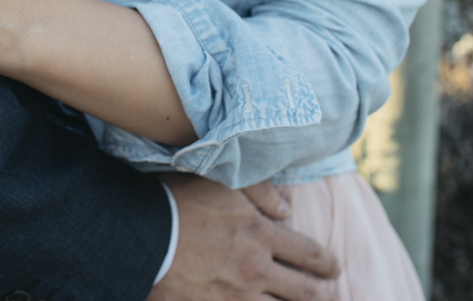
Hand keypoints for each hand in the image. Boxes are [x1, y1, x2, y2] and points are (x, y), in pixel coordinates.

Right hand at [148, 175, 338, 300]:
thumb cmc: (179, 201)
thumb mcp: (222, 183)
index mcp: (262, 235)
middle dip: (324, 298)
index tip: (333, 269)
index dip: (328, 265)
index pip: (311, 255)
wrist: (139, 234)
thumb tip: (287, 209)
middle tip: (331, 299)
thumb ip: (261, 191)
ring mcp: (236, 297)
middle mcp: (255, 269)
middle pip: (306, 294)